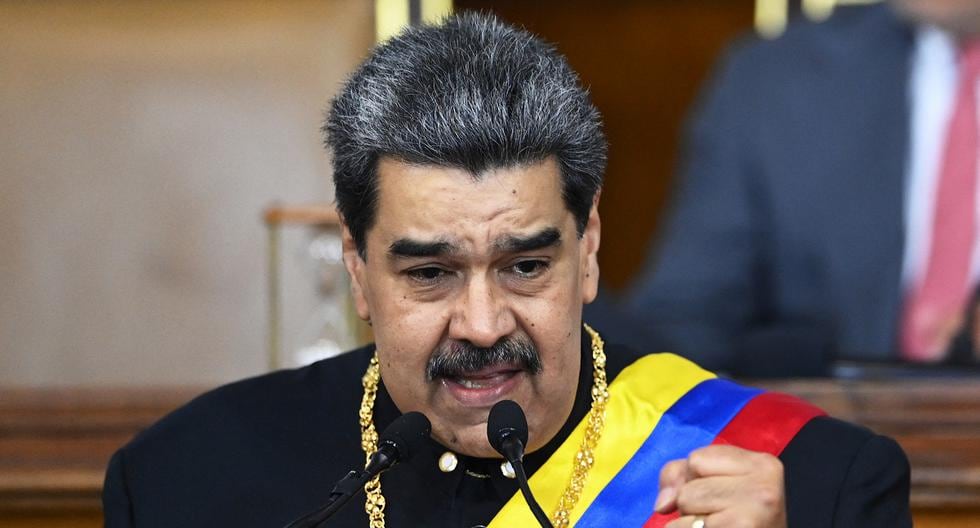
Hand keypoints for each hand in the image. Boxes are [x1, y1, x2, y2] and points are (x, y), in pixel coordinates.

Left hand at [655, 445, 785, 527]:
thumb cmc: (743, 518)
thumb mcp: (721, 482)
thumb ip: (684, 474)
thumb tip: (662, 503)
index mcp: (763, 464)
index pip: (696, 459)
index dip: (694, 479)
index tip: (720, 495)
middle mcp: (763, 487)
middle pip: (689, 485)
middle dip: (692, 503)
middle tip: (721, 516)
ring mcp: (754, 513)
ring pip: (685, 506)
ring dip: (690, 521)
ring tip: (718, 525)